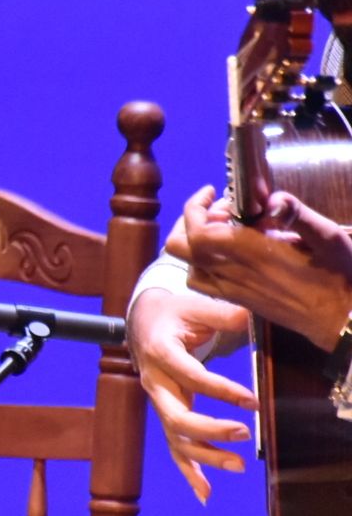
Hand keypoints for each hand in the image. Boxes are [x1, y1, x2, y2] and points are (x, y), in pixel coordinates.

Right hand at [127, 279, 254, 501]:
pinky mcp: (166, 413)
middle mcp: (154, 383)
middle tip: (244, 433)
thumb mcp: (193, 305)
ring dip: (205, 456)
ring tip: (239, 465)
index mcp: (160, 353)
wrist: (142, 321)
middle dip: (209, 430)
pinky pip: (175, 447)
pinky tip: (205, 494)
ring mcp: (158, 402)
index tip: (253, 402)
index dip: (222, 391)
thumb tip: (249, 316)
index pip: (191, 377)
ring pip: (176, 437)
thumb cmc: (171, 312)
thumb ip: (221, 313)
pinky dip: (189, 472)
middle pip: (176, 416)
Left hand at [170, 185, 351, 350]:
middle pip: (180, 248)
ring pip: (188, 267)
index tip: (214, 193)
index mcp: (249, 252)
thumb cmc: (338, 277)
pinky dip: (205, 265)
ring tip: (223, 231)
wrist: (343, 322)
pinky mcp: (240, 302)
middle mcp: (232, 272)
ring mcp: (233, 291)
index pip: (197, 230)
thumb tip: (271, 199)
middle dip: (189, 222)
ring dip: (195, 245)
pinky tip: (231, 255)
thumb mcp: (326, 237)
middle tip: (219, 212)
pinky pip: (205, 284)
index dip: (195, 207)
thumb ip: (296, 213)